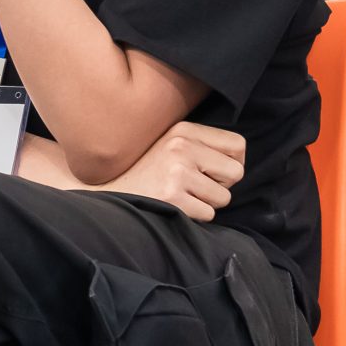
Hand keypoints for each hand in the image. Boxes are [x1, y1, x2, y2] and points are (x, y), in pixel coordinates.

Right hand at [95, 122, 245, 221]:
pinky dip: (195, 215)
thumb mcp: (170, 144)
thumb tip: (239, 161)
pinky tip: (175, 206)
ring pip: (223, 197)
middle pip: (236, 172)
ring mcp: (177, 172)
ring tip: (182, 195)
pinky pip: (208, 214)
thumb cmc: (146, 171)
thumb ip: (201, 145)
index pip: (237, 145)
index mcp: (183, 130)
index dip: (233, 162)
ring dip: (206, 202)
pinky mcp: (173, 197)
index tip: (217, 171)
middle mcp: (181, 147)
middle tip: (196, 186)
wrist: (106, 193)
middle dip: (221, 185)